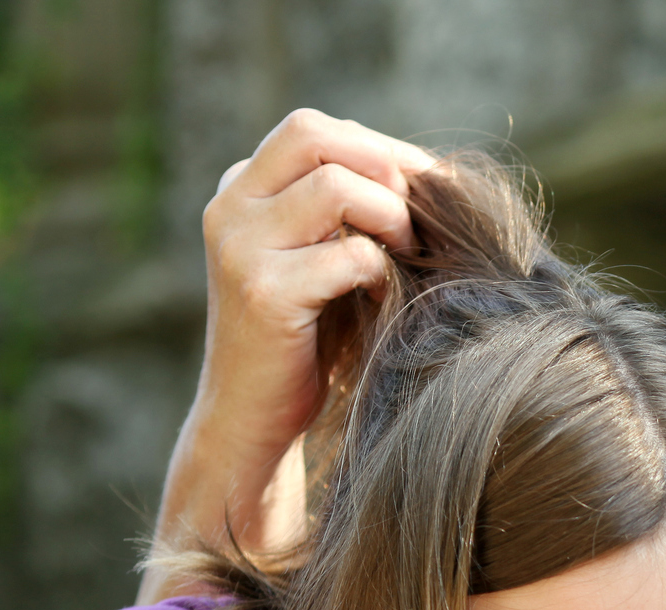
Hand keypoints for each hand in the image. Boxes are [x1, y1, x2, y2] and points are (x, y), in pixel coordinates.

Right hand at [157, 112, 433, 571]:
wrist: (253, 423)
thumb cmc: (306, 343)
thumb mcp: (324, 262)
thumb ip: (352, 214)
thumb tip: (435, 176)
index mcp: (241, 190)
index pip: (316, 131)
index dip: (381, 150)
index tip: (429, 187)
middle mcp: (230, 207)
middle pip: (316, 136)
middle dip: (385, 168)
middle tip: (421, 218)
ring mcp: (240, 247)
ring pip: (336, 188)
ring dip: (390, 219)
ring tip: (405, 257)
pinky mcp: (263, 293)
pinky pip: (347, 256)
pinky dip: (381, 274)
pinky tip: (384, 301)